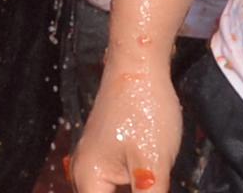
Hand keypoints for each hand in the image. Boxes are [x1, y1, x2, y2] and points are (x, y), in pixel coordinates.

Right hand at [69, 61, 186, 192]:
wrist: (140, 63)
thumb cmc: (144, 111)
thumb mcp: (153, 165)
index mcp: (89, 180)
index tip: (152, 190)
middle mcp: (85, 172)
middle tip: (156, 183)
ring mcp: (97, 160)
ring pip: (114, 192)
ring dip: (139, 190)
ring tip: (156, 180)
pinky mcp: (109, 150)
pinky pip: (119, 182)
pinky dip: (136, 187)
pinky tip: (154, 182)